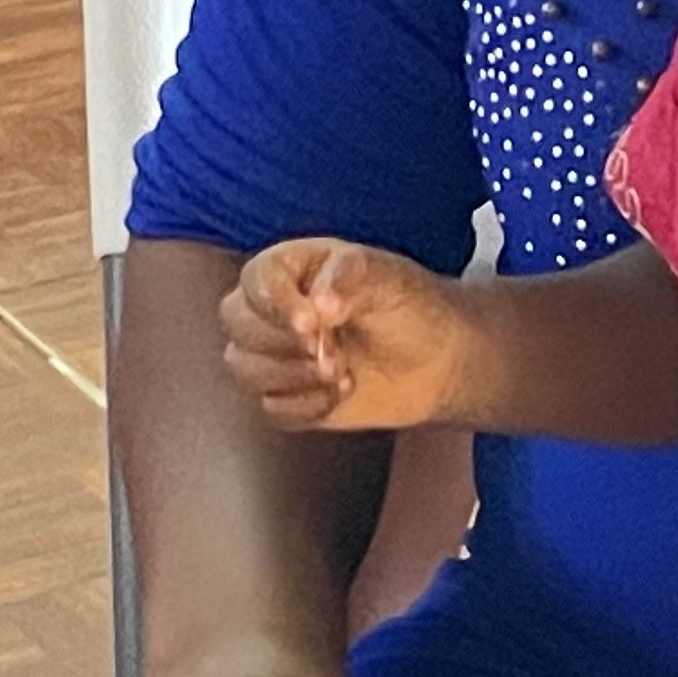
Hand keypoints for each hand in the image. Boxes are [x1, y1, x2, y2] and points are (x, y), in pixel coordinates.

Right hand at [221, 240, 467, 431]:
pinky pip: (270, 408)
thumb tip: (320, 303)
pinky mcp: (287, 397)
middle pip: (237, 324)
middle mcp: (275, 308)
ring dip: (294, 376)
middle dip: (285, 343)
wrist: (440, 361)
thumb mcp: (389, 279)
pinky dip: (307, 405)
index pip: (256, 280)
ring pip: (244, 367)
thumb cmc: (411, 308)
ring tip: (344, 372)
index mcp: (293, 268)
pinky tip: (342, 392)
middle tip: (336, 350)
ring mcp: (276, 354)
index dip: (275, 303)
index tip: (312, 322)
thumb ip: (350, 278)